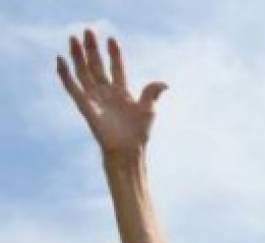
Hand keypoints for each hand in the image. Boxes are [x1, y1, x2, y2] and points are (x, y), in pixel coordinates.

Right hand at [56, 30, 167, 156]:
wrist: (128, 150)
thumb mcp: (148, 110)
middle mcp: (106, 93)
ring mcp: (94, 98)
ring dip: (77, 56)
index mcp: (122, 92)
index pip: (116, 68)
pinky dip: (65, 74)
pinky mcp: (84, 106)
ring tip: (73, 39)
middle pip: (97, 66)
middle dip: (92, 49)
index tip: (112, 39)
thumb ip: (151, 93)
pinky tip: (60, 60)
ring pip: (83, 72)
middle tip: (87, 30)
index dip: (114, 54)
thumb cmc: (139, 133)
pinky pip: (72, 87)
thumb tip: (164, 83)